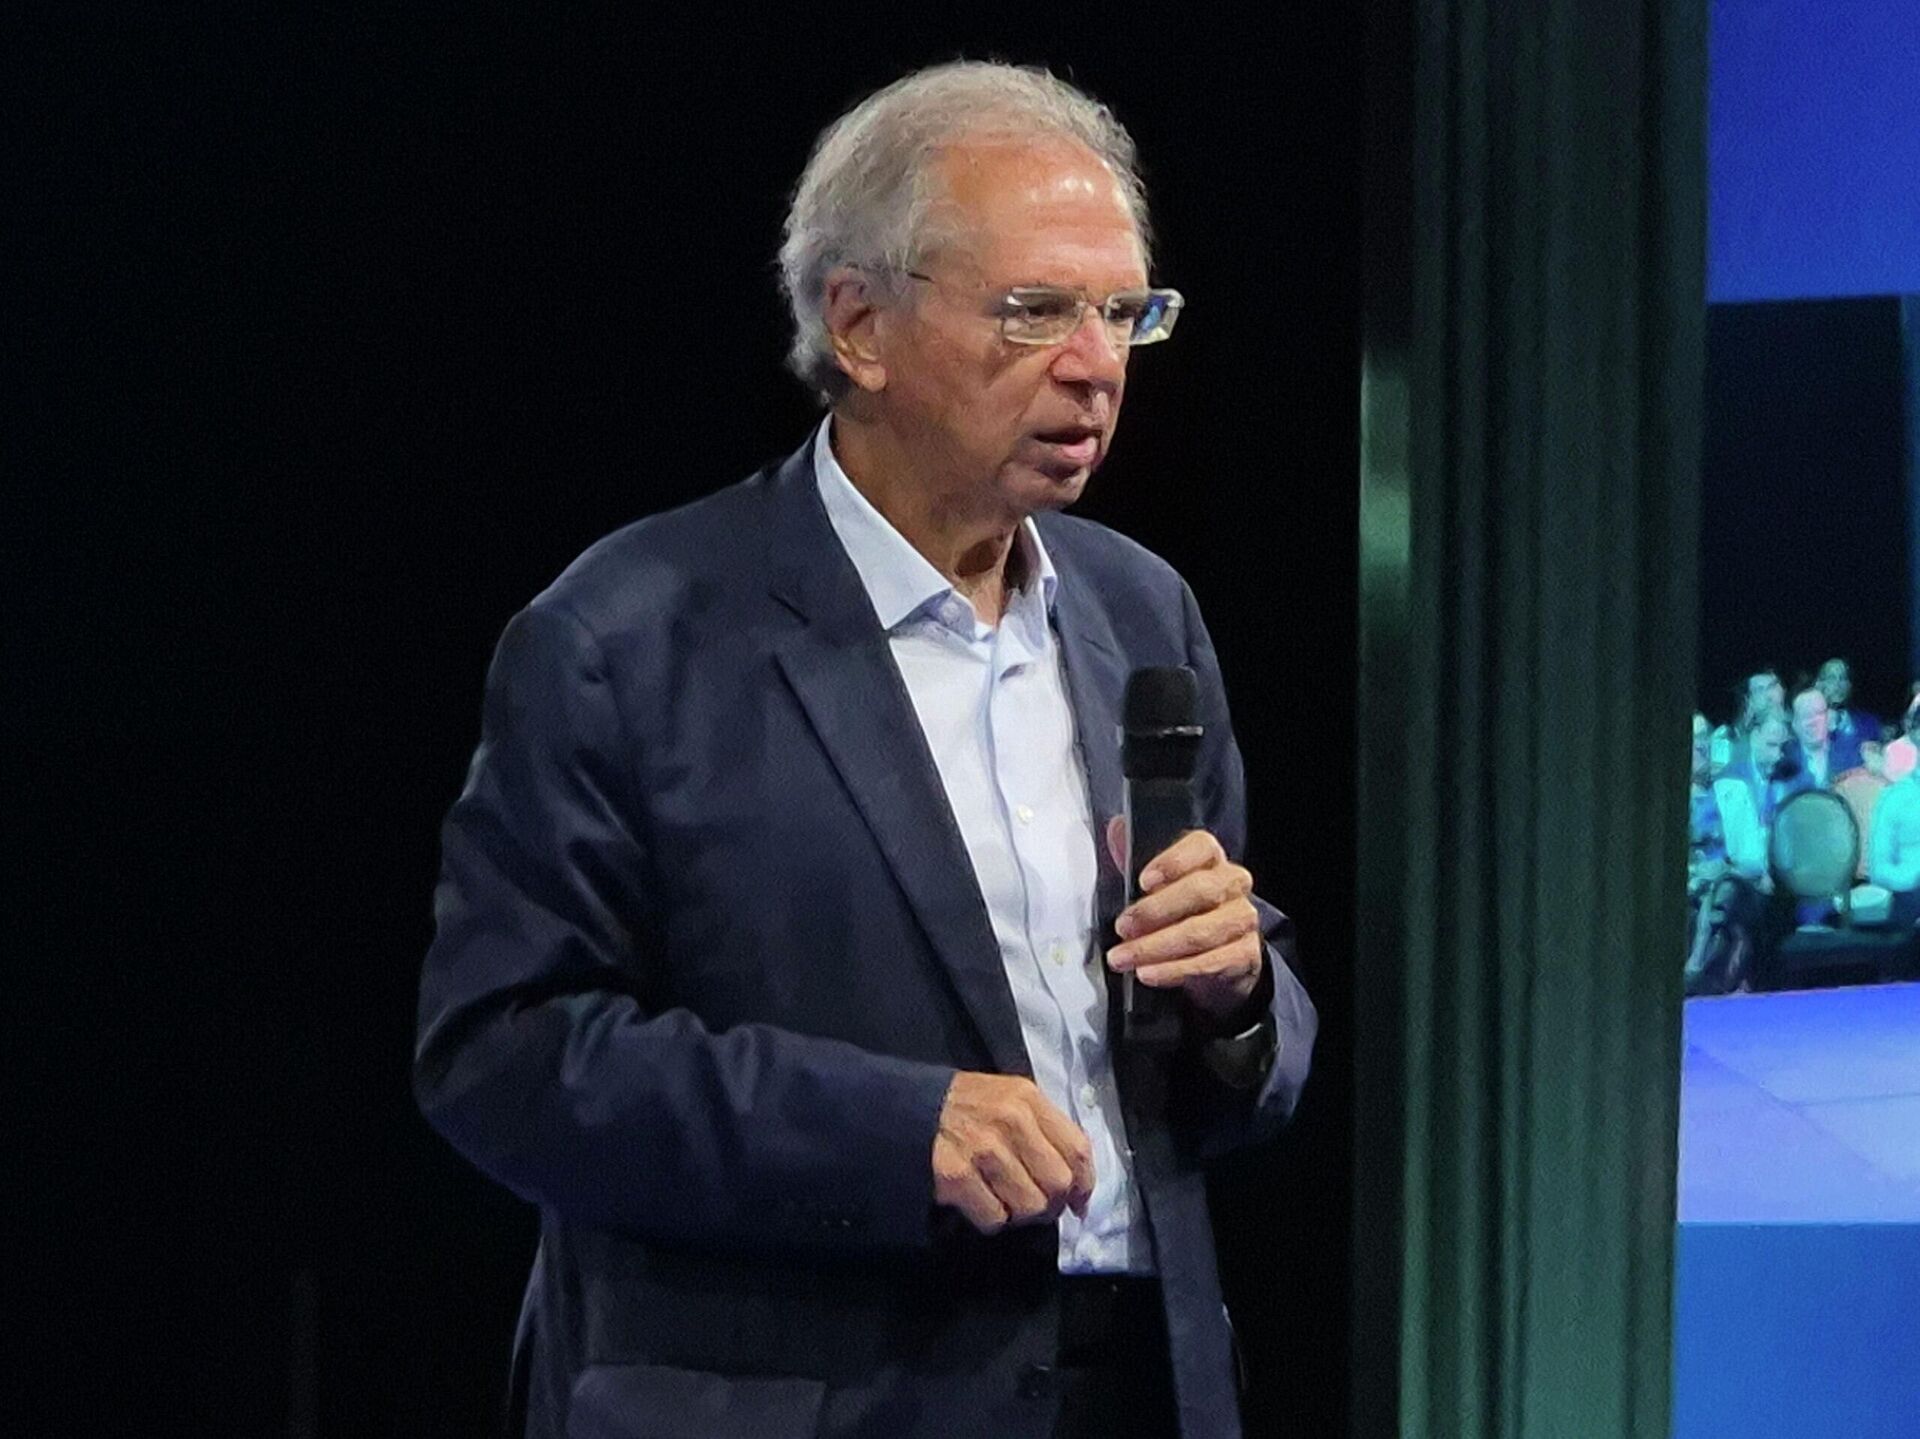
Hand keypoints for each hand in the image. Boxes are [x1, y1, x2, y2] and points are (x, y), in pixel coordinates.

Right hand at [932, 1072, 1095, 1234]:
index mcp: (1028, 1099)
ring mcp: (982, 1150)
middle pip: (1057, 1184)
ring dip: (1018, 1214)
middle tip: (1034, 1205)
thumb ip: (1045, 1130)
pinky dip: (990, 1220)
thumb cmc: (966, 1106)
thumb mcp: (1010, 1099)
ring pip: (1028, 1207)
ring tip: (1002, 1200)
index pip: (1077, 1149)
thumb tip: (1076, 1188)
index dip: (1084, 1184)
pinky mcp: (956, 1177)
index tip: (1078, 1202)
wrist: (908, 1108)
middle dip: (1050, 1204)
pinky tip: (978, 1201)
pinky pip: (994, 1219)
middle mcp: (1010, 1122)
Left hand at [1104, 819, 1264, 1019]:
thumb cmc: (1181, 912)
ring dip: (1157, 947)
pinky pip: (1211, 963)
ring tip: (1125, 958)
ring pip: (1201, 932)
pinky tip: (1150, 974)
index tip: (1143, 881)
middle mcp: (1232, 883)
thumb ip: (1135, 858)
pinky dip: (1175, 971)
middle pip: (1200, 891)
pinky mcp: (1245, 954)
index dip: (1173, 862)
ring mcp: (1242, 919)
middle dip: (1155, 911)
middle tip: (1122, 928)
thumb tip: (1116, 829)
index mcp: (1210, 858)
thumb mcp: (1156, 884)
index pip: (1201, 847)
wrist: (1219, 958)